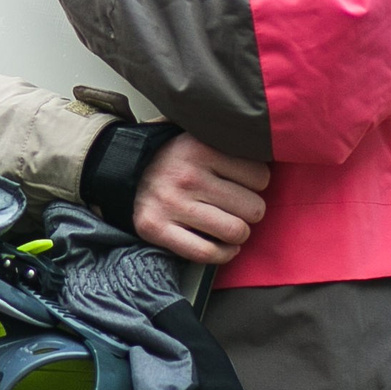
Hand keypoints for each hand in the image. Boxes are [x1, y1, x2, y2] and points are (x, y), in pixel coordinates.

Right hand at [133, 134, 269, 265]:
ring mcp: (172, 204)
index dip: (256, 184)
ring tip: (229, 225)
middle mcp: (188, 176)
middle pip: (253, 208)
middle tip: (237, 207)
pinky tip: (222, 245)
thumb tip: (270, 148)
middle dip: (249, 211)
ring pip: (235, 232)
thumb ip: (228, 140)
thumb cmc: (171, 157)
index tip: (243, 184)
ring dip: (238, 233)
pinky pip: (207, 253)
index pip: (260, 176)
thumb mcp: (196, 135)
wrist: (119, 169)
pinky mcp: (158, 229)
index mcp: (200, 147)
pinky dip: (222, 254)